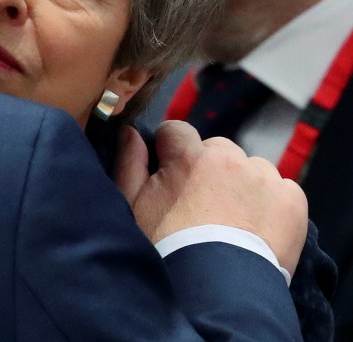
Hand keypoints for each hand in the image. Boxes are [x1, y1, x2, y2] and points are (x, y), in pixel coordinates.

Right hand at [114, 120, 307, 275]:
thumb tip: (130, 132)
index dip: (170, 151)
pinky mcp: (292, 201)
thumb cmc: (166, 249)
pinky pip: (282, 189)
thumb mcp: (134, 206)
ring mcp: (265, 179)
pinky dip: (272, 203)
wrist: (214, 293)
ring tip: (233, 220)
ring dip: (242, 184)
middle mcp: (229, 159)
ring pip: (251, 168)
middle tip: (203, 204)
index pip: (177, 130)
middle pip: (217, 150)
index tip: (171, 174)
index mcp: (189, 156)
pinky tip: (257, 227)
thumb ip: (130, 163)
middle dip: (209, 169)